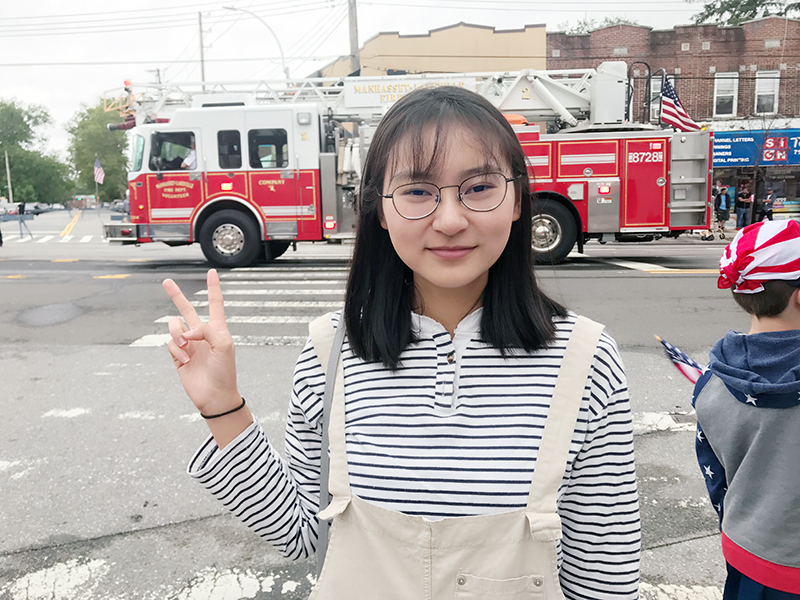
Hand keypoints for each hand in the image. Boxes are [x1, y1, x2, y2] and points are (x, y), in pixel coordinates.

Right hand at [162, 269, 239, 414]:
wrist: (214, 395)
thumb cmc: (224, 371)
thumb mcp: (223, 345)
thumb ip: (205, 330)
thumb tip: (186, 332)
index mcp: (217, 328)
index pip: (215, 303)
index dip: (213, 287)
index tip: (212, 272)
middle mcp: (201, 334)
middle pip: (186, 309)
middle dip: (176, 295)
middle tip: (166, 282)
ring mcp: (188, 344)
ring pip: (174, 326)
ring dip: (177, 334)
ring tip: (185, 346)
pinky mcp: (178, 356)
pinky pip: (169, 344)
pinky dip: (175, 350)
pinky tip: (185, 360)